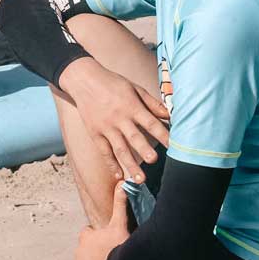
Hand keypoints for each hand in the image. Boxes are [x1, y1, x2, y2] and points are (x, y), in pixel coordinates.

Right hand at [60, 59, 170, 182]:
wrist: (83, 80)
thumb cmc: (112, 83)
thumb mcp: (134, 88)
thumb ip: (152, 103)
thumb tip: (170, 115)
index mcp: (131, 106)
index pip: (151, 123)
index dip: (163, 135)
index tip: (175, 147)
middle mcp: (119, 118)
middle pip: (134, 137)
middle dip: (144, 150)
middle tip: (153, 160)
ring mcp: (105, 127)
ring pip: (119, 149)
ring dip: (130, 165)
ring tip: (140, 179)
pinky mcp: (94, 132)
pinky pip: (103, 151)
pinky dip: (110, 164)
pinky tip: (118, 175)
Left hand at [73, 183, 132, 259]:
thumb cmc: (117, 253)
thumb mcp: (120, 227)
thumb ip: (120, 205)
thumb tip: (122, 184)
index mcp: (87, 235)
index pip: (94, 232)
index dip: (106, 236)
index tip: (114, 243)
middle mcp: (79, 248)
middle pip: (91, 245)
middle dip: (100, 249)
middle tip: (114, 254)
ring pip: (90, 258)